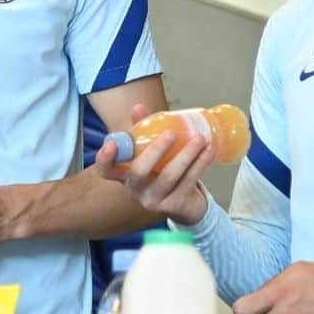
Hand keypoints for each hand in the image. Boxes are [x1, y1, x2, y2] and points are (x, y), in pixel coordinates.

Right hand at [93, 103, 212, 224]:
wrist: (184, 202)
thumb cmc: (163, 170)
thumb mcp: (151, 150)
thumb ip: (143, 129)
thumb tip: (138, 107)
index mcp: (125, 175)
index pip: (106, 170)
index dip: (105, 158)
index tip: (111, 144)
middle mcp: (136, 189)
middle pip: (139, 172)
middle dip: (155, 150)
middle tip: (171, 133)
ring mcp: (154, 200)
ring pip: (169, 177)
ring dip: (186, 155)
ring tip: (199, 139)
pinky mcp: (173, 206)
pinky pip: (187, 182)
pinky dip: (200, 164)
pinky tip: (208, 151)